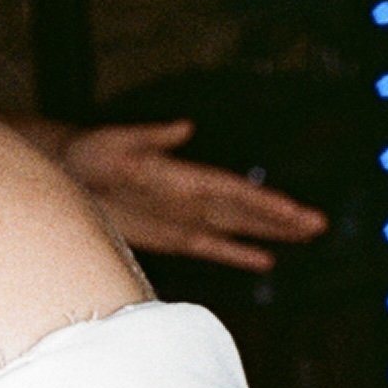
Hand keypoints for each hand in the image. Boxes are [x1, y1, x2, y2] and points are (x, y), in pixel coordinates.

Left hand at [52, 119, 328, 271]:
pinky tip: (265, 260)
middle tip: (318, 224)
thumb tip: (183, 127)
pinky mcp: (170, 236)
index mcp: (182, 175)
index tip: (292, 209)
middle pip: (245, 210)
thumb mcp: (115, 142)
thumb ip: (149, 137)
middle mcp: (191, 197)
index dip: (262, 201)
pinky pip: (211, 247)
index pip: (232, 190)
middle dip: (280, 218)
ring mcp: (184, 217)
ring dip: (270, 233)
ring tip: (307, 235)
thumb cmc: (91, 151)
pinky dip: (237, 253)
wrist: (69, 173)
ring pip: (236, 228)